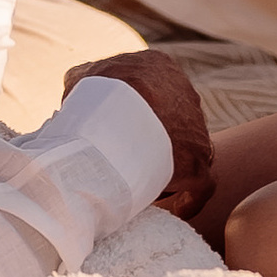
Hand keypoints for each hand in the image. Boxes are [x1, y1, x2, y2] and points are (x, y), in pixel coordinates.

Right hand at [67, 44, 214, 228]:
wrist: (115, 112)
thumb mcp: (82, 79)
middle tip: (133, 162)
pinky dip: (189, 199)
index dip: (140, 118)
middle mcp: (185, 94)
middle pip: (174, 123)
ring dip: (171, 170)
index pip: (156, 95)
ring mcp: (196, 129)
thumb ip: (84, 84)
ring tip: (147, 188)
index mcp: (160, 68)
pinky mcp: (198, 162)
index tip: (124, 136)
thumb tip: (75, 96)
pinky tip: (176, 208)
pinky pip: (202, 185)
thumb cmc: (94, 94)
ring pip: (190, 152)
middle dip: (157, 143)